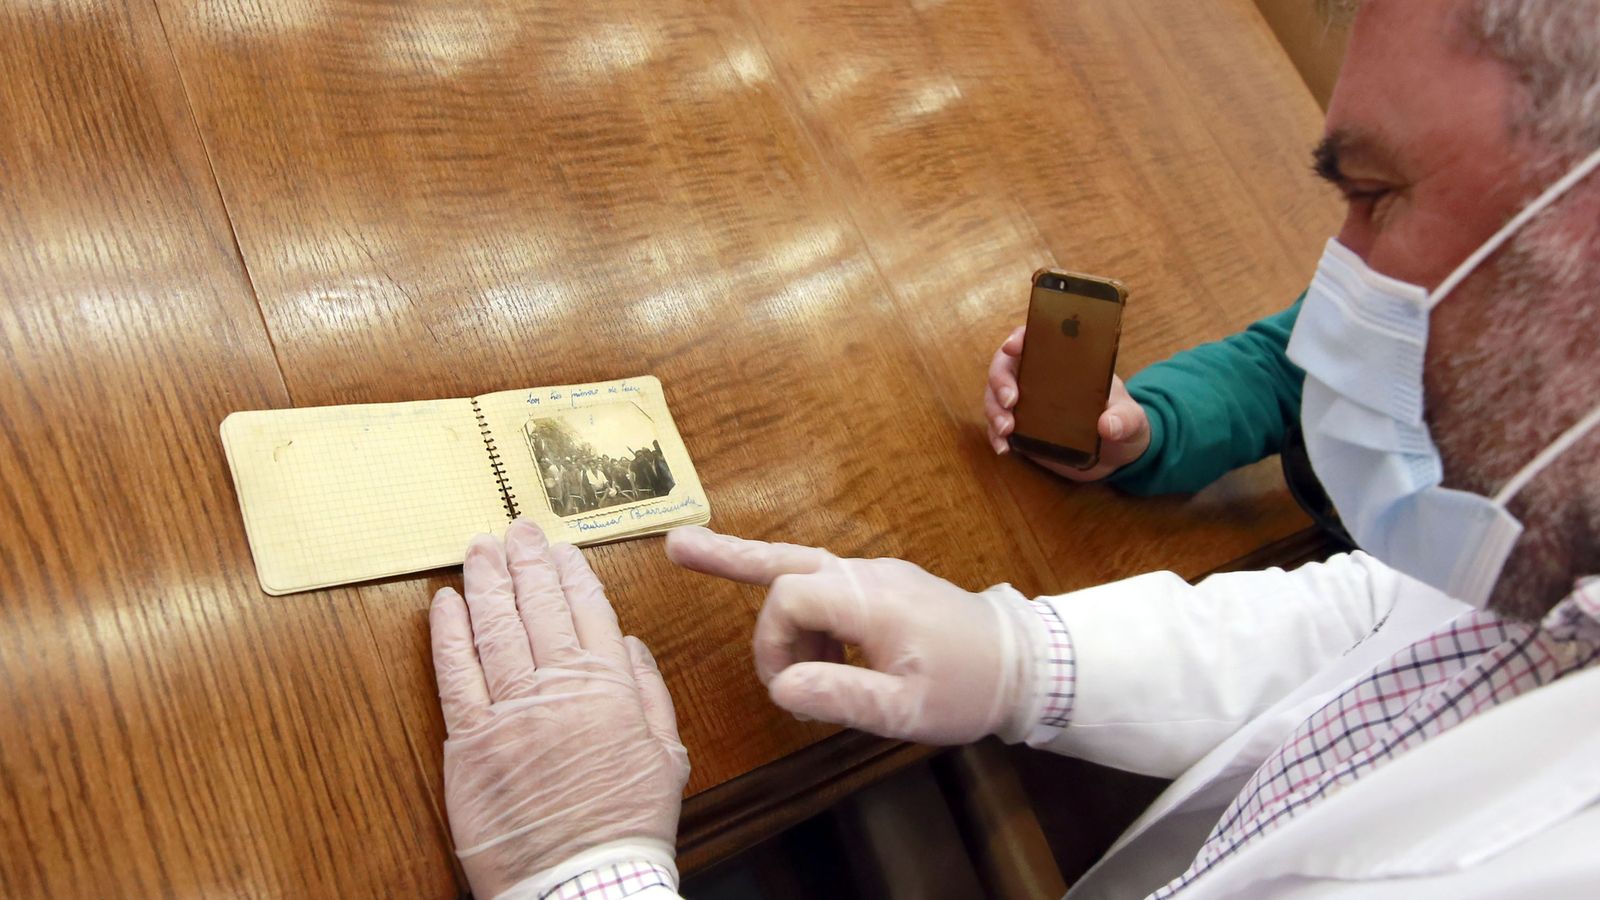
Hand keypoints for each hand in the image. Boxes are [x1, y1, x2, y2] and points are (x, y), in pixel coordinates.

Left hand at [430, 519, 689, 898]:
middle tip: (515, 529)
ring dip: (486, 581)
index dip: (571, 574)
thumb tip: (629, 645)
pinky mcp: (469, 742)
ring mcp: (512, 712)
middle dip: (526, 561)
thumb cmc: (627, 827)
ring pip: (496, 629)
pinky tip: (446, 603)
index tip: (559, 548)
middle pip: (539, 608)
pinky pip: (455, 674)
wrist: (581, 883)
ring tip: (479, 549)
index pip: (589, 612)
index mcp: (610, 690)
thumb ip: (649, 695)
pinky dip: (449, 634)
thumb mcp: (666, 757)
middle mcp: (560, 689)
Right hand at [665, 527, 1041, 744]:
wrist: (1029, 666)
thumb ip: (839, 697)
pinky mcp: (887, 589)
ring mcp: (879, 577)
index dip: (771, 643)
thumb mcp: (904, 709)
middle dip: (729, 557)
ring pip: (805, 574)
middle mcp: (868, 575)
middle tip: (676, 548)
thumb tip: (779, 688)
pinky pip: (830, 588)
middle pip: (784, 559)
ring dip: (779, 614)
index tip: (786, 688)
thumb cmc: (969, 689)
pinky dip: (807, 615)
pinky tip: (818, 657)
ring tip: (788, 673)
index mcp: (870, 599)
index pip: (788, 598)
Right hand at [984, 324, 1150, 479]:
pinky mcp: (1022, 428)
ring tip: (1006, 429)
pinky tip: (1004, 448)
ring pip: (996, 396)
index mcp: (1064, 362)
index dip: (1019, 338)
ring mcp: (1027, 403)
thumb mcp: (1131, 418)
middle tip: (1010, 401)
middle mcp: (1039, 377)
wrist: (1116, 454)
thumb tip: (1107, 426)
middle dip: (1000, 380)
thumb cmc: (1123, 422)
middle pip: (1005, 366)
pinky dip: (995, 436)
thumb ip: (1124, 419)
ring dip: (994, 410)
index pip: (1035, 338)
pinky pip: (998, 427)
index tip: (1013, 347)